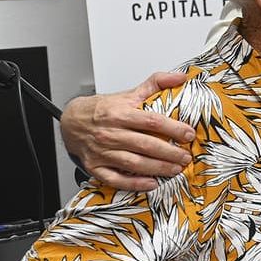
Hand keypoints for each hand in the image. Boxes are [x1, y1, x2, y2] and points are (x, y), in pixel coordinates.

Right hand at [61, 72, 194, 190]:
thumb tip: (181, 77)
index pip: (151, 121)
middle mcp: (111, 133)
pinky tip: (151, 183)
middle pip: (145, 145)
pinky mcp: (96, 166)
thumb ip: (155, 84)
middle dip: (169, 153)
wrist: (71, 120)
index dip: (173, 128)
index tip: (189, 134)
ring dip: (157, 168)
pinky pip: (116, 179)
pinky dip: (134, 184)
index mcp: (120, 114)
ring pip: (133, 163)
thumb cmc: (104, 109)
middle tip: (186, 157)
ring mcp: (102, 151)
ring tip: (175, 169)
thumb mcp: (129, 94)